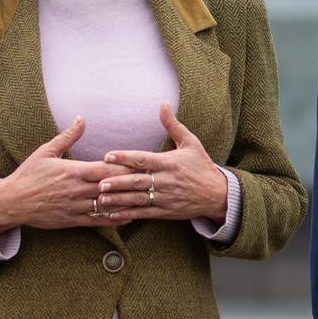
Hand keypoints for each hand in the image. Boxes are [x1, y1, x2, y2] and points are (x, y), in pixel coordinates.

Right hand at [0, 116, 135, 230]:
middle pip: (109, 187)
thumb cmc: (29, 174)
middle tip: (149, 181)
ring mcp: (74, 206)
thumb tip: (82, 118)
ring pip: (105, 206)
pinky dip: (113, 219)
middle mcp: (76, 190)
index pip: (103, 169)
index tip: (139, 163)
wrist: (11, 202)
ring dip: (125, 203)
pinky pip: (96, 221)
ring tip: (145, 200)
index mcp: (72, 171)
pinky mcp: (71, 220)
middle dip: (129, 184)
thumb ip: (68, 136)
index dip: (122, 167)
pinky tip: (128, 216)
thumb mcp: (46, 151)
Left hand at [98, 103, 228, 222]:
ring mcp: (166, 197)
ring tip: (101, 199)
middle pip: (138, 181)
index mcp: (170, 162)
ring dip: (119, 199)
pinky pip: (144, 213)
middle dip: (118, 182)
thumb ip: (173, 125)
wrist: (218, 194)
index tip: (108, 156)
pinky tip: (113, 215)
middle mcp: (167, 180)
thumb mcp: (191, 142)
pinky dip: (128, 214)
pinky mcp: (166, 211)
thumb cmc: (201, 165)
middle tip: (99, 183)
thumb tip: (163, 103)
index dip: (125, 157)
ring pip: (139, 199)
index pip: (144, 159)